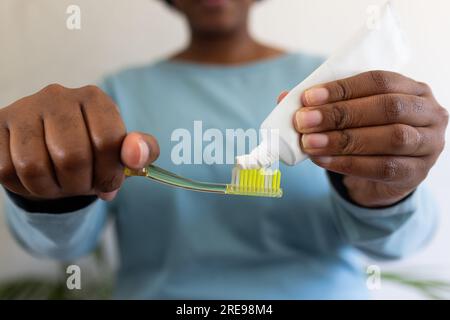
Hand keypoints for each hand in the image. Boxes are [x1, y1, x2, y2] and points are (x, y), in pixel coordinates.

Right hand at [0, 84, 158, 200]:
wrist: (50, 144)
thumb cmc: (92, 148)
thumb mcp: (122, 150)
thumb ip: (142, 151)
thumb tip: (136, 155)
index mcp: (95, 99)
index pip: (108, 142)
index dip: (109, 174)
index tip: (108, 183)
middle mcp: (58, 96)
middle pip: (71, 156)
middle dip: (80, 184)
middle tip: (81, 185)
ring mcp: (23, 109)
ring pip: (33, 166)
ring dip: (50, 189)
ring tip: (59, 184)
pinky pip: (5, 170)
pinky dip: (24, 187)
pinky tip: (36, 179)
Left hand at [287, 71, 447, 206]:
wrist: (387, 175)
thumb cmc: (369, 134)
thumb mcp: (352, 115)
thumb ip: (325, 104)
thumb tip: (285, 98)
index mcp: (413, 89)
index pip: (379, 81)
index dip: (342, 89)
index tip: (307, 97)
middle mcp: (429, 113)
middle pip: (386, 108)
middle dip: (340, 114)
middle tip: (303, 121)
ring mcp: (428, 145)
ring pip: (389, 138)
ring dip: (343, 140)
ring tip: (309, 143)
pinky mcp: (416, 173)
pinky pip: (383, 167)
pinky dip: (348, 163)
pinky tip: (322, 160)